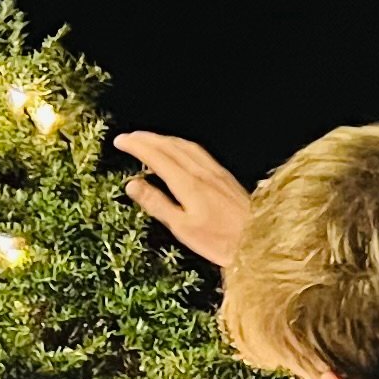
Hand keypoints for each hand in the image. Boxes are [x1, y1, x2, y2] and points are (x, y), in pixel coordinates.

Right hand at [114, 132, 250, 267]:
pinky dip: (180, 145)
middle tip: (128, 137)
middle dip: (146, 138)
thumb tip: (132, 184)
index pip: (156, 156)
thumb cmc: (219, 241)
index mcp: (188, 183)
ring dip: (163, 139)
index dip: (136, 145)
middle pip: (170, 146)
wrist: (258, 241)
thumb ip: (157, 204)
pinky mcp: (224, 176)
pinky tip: (178, 150)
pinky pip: (198, 151)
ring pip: (184, 146)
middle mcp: (201, 171)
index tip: (120, 141)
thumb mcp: (182, 228)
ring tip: (148, 140)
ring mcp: (215, 172)